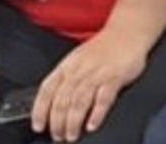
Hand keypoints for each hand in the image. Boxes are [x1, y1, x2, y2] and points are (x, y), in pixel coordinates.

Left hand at [31, 29, 146, 142]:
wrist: (127, 32)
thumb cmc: (102, 49)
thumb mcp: (77, 60)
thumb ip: (66, 80)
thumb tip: (52, 106)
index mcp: (67, 66)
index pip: (47, 89)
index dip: (40, 109)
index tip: (38, 126)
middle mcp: (79, 70)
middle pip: (63, 99)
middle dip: (57, 121)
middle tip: (58, 137)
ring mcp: (97, 73)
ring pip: (79, 100)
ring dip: (73, 121)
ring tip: (72, 135)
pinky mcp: (115, 77)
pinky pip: (104, 97)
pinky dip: (97, 113)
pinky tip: (92, 124)